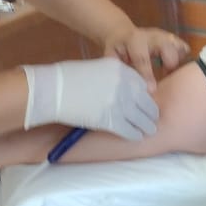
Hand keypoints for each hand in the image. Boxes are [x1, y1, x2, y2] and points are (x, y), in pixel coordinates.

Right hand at [22, 59, 157, 139]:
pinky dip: (134, 134)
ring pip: (141, 119)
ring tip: (149, 131)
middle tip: (153, 120)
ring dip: (146, 126)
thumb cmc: (69, 78)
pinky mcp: (110, 120)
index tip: (147, 104)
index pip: (142, 86)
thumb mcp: (98, 69)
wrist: (52, 89)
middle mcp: (124, 85)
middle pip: (146, 102)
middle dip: (150, 113)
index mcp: (122, 70)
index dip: (145, 97)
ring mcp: (119, 103)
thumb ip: (115, 78)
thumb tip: (127, 92)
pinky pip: (129, 130)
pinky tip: (136, 137)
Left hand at [104, 24, 189, 86]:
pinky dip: (182, 60)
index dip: (148, 75)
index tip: (152, 90)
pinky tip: (174, 68)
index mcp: (135, 41)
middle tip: (164, 78)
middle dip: (170, 67)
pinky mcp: (173, 38)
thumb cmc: (118, 48)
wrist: (124, 33)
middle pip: (169, 51)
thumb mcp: (111, 56)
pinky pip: (184, 49)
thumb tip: (124, 85)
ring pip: (180, 49)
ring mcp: (165, 36)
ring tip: (168, 73)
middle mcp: (153, 36)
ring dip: (178, 64)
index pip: (143, 59)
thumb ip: (117, 68)